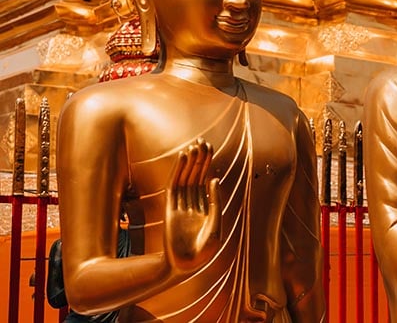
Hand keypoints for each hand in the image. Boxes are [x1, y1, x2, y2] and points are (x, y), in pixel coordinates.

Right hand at [165, 138, 220, 272]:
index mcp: (205, 207)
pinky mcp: (170, 210)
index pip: (206, 180)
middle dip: (199, 159)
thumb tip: (214, 178)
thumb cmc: (203, 251)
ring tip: (194, 146)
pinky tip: (182, 160)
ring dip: (189, 163)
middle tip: (203, 141)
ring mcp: (181, 206)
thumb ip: (214, 202)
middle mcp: (192, 204)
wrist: (186, 266)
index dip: (207, 165)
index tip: (210, 149)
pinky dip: (177, 173)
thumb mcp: (215, 226)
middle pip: (196, 176)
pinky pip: (174, 187)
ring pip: (185, 179)